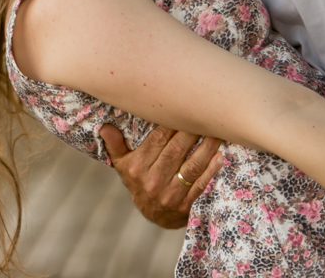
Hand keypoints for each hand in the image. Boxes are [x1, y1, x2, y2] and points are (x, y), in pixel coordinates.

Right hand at [99, 124, 223, 228]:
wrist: (154, 215)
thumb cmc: (138, 181)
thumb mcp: (122, 165)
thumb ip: (115, 145)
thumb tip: (105, 127)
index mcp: (137, 167)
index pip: (157, 140)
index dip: (172, 124)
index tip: (184, 109)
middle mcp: (153, 180)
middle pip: (176, 150)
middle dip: (192, 131)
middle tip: (204, 115)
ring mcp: (170, 194)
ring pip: (191, 166)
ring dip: (206, 148)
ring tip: (217, 131)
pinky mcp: (186, 204)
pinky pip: (200, 184)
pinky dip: (211, 170)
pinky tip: (219, 156)